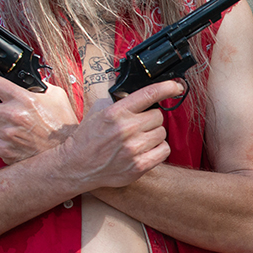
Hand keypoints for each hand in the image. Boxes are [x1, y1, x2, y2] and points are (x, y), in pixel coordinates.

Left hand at [0, 74, 78, 163]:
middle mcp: (12, 115)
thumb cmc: (62, 123)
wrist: (67, 151)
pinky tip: (10, 139)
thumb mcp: (56, 96)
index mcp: (23, 98)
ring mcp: (6, 134)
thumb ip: (38, 86)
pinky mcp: (4, 150)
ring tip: (12, 127)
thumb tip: (25, 81)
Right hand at [57, 79, 183, 189]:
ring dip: (153, 135)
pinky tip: (144, 150)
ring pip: (162, 133)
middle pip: (158, 116)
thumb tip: (143, 93)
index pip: (149, 94)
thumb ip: (119, 100)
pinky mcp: (139, 166)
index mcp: (116, 112)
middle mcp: (126, 129)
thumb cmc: (88, 138)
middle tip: (138, 126)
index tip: (176, 86)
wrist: (76, 166)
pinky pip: (164, 150)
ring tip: (138, 140)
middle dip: (150, 119)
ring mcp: (133, 149)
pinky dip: (157, 150)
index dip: (168, 87)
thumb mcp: (99, 111)